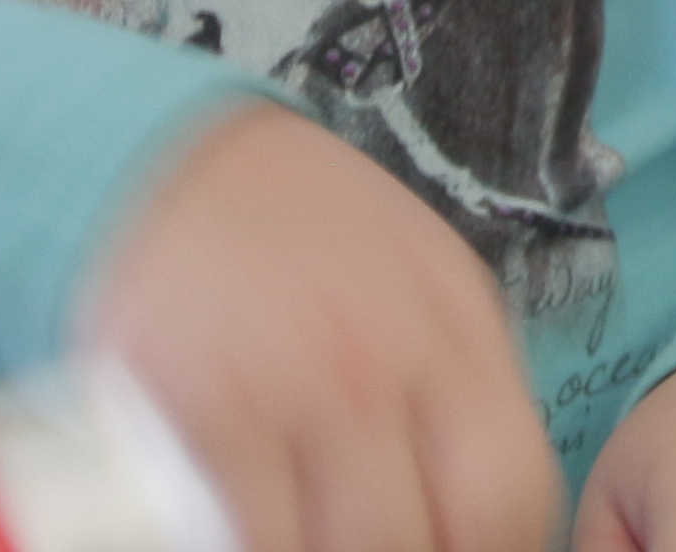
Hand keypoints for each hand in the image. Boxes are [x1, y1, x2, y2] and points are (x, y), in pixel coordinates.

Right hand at [82, 107, 560, 551]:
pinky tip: (252, 538)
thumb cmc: (294, 226)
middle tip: (381, 551)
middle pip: (430, 535)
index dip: (497, 551)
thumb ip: (449, 379)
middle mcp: (390, 360)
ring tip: (314, 543)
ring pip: (346, 548)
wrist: (163, 162)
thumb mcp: (413, 277)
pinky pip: (253, 535)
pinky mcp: (207, 408)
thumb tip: (479, 495)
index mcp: (456, 328)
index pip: (512, 491)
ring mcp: (299, 387)